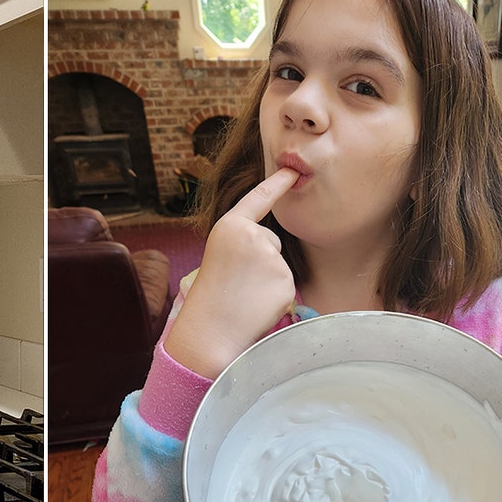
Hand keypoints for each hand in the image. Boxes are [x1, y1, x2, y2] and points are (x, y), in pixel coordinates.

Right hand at [164, 168, 299, 377]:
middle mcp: (252, 236)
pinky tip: (255, 305)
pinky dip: (275, 296)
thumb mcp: (219, 255)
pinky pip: (286, 284)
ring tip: (243, 295)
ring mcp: (271, 258)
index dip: (276, 183)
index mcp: (230, 226)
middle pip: (271, 241)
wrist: (210, 331)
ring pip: (279, 264)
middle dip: (260, 260)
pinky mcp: (285, 281)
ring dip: (266, 280)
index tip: (292, 170)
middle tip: (235, 283)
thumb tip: (270, 246)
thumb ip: (243, 242)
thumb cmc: (210, 297)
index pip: (258, 199)